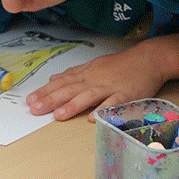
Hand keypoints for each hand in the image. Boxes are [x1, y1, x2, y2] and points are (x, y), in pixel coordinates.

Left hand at [27, 31, 178, 121]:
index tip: (29, 101)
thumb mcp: (94, 65)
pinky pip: (112, 104)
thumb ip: (74, 74)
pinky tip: (91, 119)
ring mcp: (109, 87)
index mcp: (86, 74)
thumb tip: (54, 79)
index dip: (45, 92)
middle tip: (34, 109)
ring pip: (87, 96)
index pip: (61, 84)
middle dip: (51, 100)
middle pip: (69, 90)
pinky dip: (101, 111)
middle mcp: (94, 80)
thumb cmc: (121, 64)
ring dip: (72, 106)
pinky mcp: (125, 95)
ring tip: (57, 115)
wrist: (148, 59)